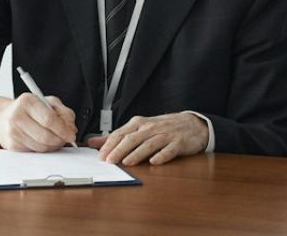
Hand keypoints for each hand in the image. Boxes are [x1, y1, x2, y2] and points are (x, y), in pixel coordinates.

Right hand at [0, 94, 76, 151]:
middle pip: (45, 136)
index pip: (49, 119)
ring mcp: (12, 131)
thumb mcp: (49, 103)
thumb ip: (64, 113)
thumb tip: (71, 130)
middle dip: (60, 140)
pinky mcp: (11, 144)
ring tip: (56, 140)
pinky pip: (34, 151)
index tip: (71, 135)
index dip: (63, 130)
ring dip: (53, 146)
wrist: (4, 117)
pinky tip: (45, 142)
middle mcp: (17, 116)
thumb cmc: (31, 109)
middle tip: (66, 139)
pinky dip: (44, 149)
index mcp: (28, 101)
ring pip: (40, 146)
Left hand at [87, 113, 208, 165]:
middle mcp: (152, 128)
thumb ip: (117, 136)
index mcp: (140, 124)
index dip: (110, 145)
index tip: (100, 156)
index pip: (121, 133)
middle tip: (110, 161)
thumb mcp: (140, 128)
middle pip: (133, 138)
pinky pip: (169, 150)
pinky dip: (162, 155)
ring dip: (137, 154)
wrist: (193, 124)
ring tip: (127, 163)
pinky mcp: (179, 143)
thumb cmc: (165, 128)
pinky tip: (154, 162)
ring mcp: (166, 135)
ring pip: (149, 144)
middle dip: (120, 150)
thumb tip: (93, 143)